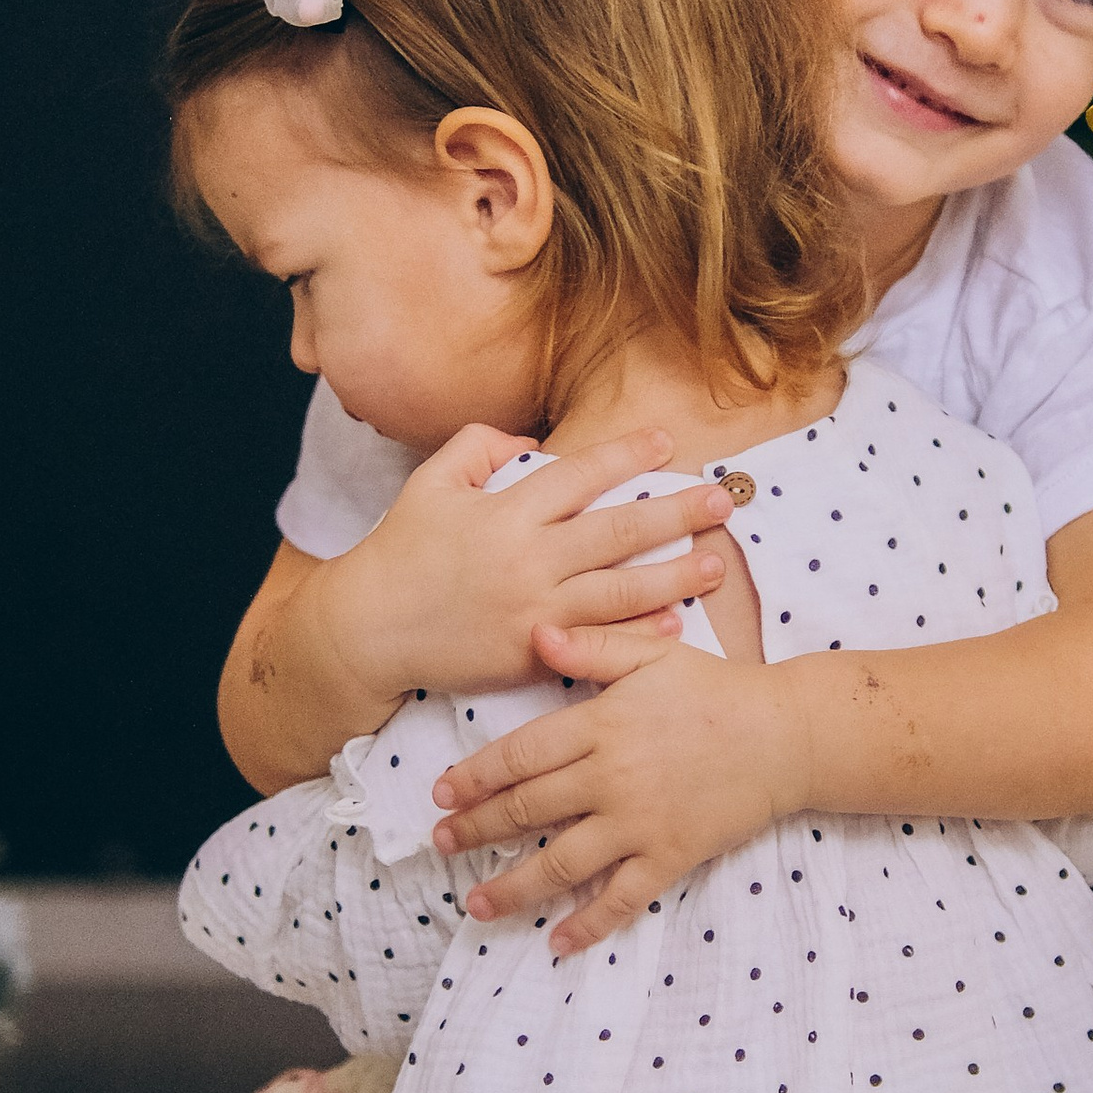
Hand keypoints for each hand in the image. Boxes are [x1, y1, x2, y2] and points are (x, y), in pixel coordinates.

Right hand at [318, 429, 739, 708]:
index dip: (626, 454)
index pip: (579, 474)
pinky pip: (597, 642)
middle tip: (723, 500)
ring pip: (618, 590)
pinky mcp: (532, 654)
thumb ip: (476, 447)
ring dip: (673, 576)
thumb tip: (528, 439)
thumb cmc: (400, 553)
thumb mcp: (429, 484)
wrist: (369, 631)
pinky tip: (673, 624)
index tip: (665, 441)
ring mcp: (534, 610)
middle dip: (675, 513)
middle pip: (617, 531)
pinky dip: (637, 633)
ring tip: (715, 565)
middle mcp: (527, 559)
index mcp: (505, 512)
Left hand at [434, 642, 810, 952]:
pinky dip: (589, 923)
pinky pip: (622, 897)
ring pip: (562, 863)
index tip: (441, 795)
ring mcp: (640, 821)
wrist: (786, 735)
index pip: (519, 756)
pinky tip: (558, 941)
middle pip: (528, 810)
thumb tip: (535, 633)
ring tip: (476, 903)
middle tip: (441, 845)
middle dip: (477, 830)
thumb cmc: (717, 688)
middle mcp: (612, 777)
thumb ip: (593, 646)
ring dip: (513, 887)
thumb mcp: (653, 653)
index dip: (474, 778)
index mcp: (601, 725)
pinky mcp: (671, 855)